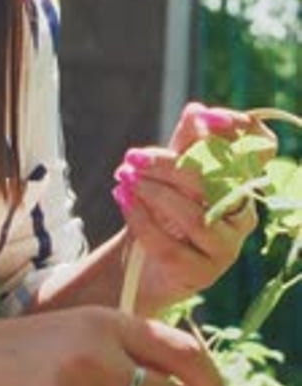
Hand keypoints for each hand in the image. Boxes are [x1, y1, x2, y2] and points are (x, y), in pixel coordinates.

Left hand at [114, 102, 275, 313]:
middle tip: (132, 157)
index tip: (205, 117)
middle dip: (169, 165)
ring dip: (154, 193)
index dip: (242, 130)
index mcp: (242, 181)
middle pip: (216, 183)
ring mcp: (226, 248)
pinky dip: (141, 219)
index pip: (262, 150)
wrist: (141, 261)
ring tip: (124, 179)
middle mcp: (242, 214)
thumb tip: (197, 110)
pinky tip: (122, 198)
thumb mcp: (172, 169)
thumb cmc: (163, 208)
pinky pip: (171, 247)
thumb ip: (187, 142)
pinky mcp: (203, 275)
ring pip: (196, 218)